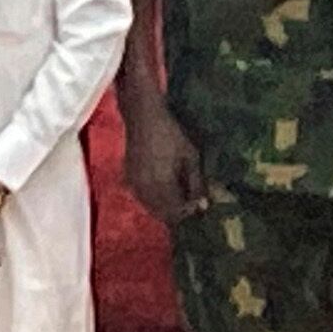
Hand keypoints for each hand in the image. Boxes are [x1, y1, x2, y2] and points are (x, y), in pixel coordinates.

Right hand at [122, 94, 207, 227]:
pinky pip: (141, 199)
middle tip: (190, 203)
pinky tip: (163, 192)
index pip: (176, 212)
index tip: (199, 204)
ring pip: (150, 208)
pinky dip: (153, 201)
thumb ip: (196, 184)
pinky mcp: (128, 179)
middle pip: (162, 214)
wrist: (143, 117)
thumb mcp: (190, 157)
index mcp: (161, 184)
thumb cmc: (170, 133)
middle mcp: (145, 189)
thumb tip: (203, 206)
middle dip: (177, 213)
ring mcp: (134, 185)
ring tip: (179, 198)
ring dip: (164, 209)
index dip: (189, 212)